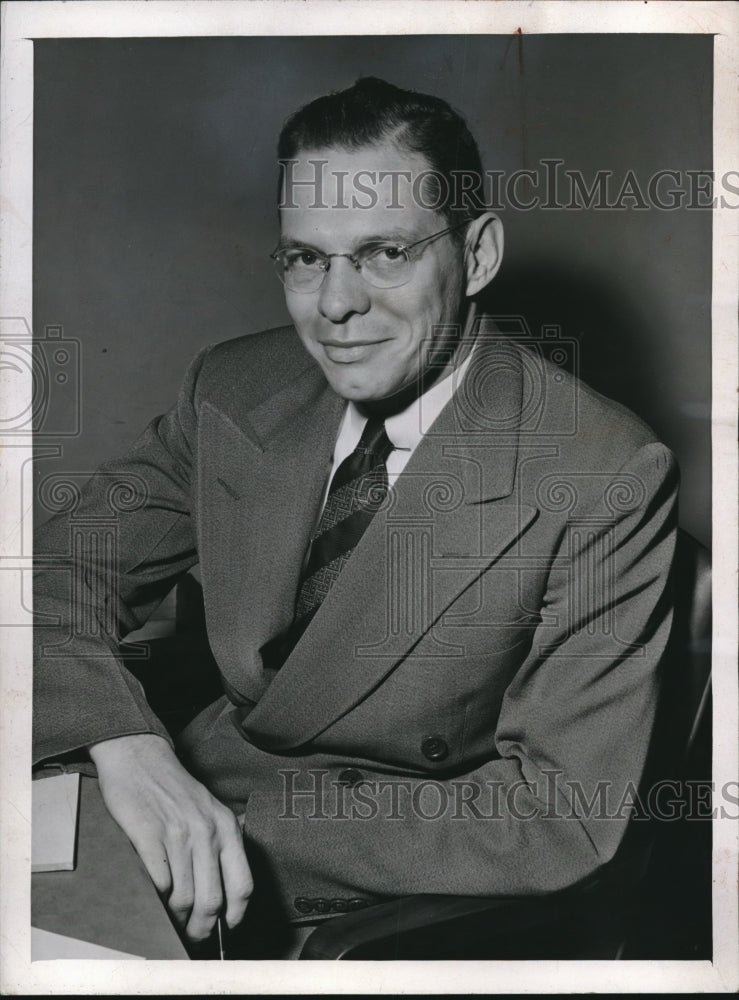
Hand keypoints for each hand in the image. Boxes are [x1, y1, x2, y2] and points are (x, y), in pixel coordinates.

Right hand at [88, 733, 251, 941]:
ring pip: (184, 898)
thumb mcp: (210, 810)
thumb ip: (220, 843)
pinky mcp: (149, 836)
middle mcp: (207, 832)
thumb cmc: (173, 789)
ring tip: (171, 922)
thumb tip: (224, 891)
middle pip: (212, 901)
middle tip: (192, 936)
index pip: (242, 885)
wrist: (140, 759)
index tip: (225, 928)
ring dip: (176, 919)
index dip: (235, 916)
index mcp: (226, 827)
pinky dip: (157, 900)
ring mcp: (178, 834)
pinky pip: (159, 883)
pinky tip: (155, 900)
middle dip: (201, 928)